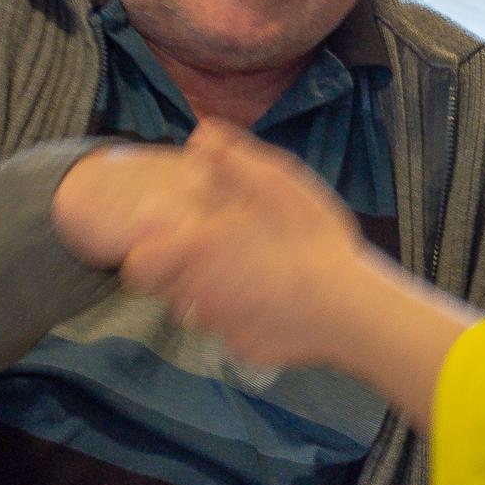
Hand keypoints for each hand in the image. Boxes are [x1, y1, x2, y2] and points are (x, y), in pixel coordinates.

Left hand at [114, 122, 371, 368]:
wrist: (348, 308)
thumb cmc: (310, 240)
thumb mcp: (278, 183)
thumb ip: (233, 159)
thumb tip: (200, 135)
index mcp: (196, 250)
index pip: (136, 264)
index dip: (150, 252)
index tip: (176, 240)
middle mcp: (196, 294)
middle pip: (168, 286)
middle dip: (187, 270)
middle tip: (229, 252)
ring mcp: (220, 326)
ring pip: (200, 310)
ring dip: (216, 294)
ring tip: (258, 275)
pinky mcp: (244, 349)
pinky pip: (234, 331)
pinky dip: (248, 319)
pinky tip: (279, 303)